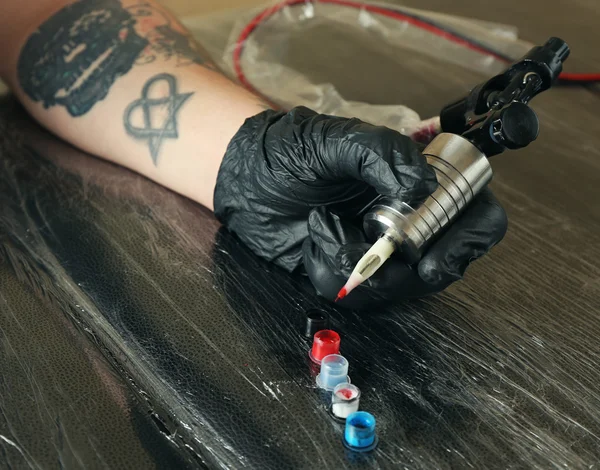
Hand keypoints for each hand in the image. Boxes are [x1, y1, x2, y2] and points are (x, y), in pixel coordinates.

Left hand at [214, 107, 506, 306]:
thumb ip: (384, 154)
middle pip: (445, 261)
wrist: (246, 180)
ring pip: (400, 285)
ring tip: (323, 223)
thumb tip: (424, 190)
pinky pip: (359, 293)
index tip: (435, 257)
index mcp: (421, 180)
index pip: (475, 212)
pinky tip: (315, 240)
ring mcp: (384, 249)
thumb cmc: (292, 150)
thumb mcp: (338, 140)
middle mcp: (412, 218)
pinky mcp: (354, 271)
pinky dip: (333, 270)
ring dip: (356, 259)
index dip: (469, 238)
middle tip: (378, 251)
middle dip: (409, 266)